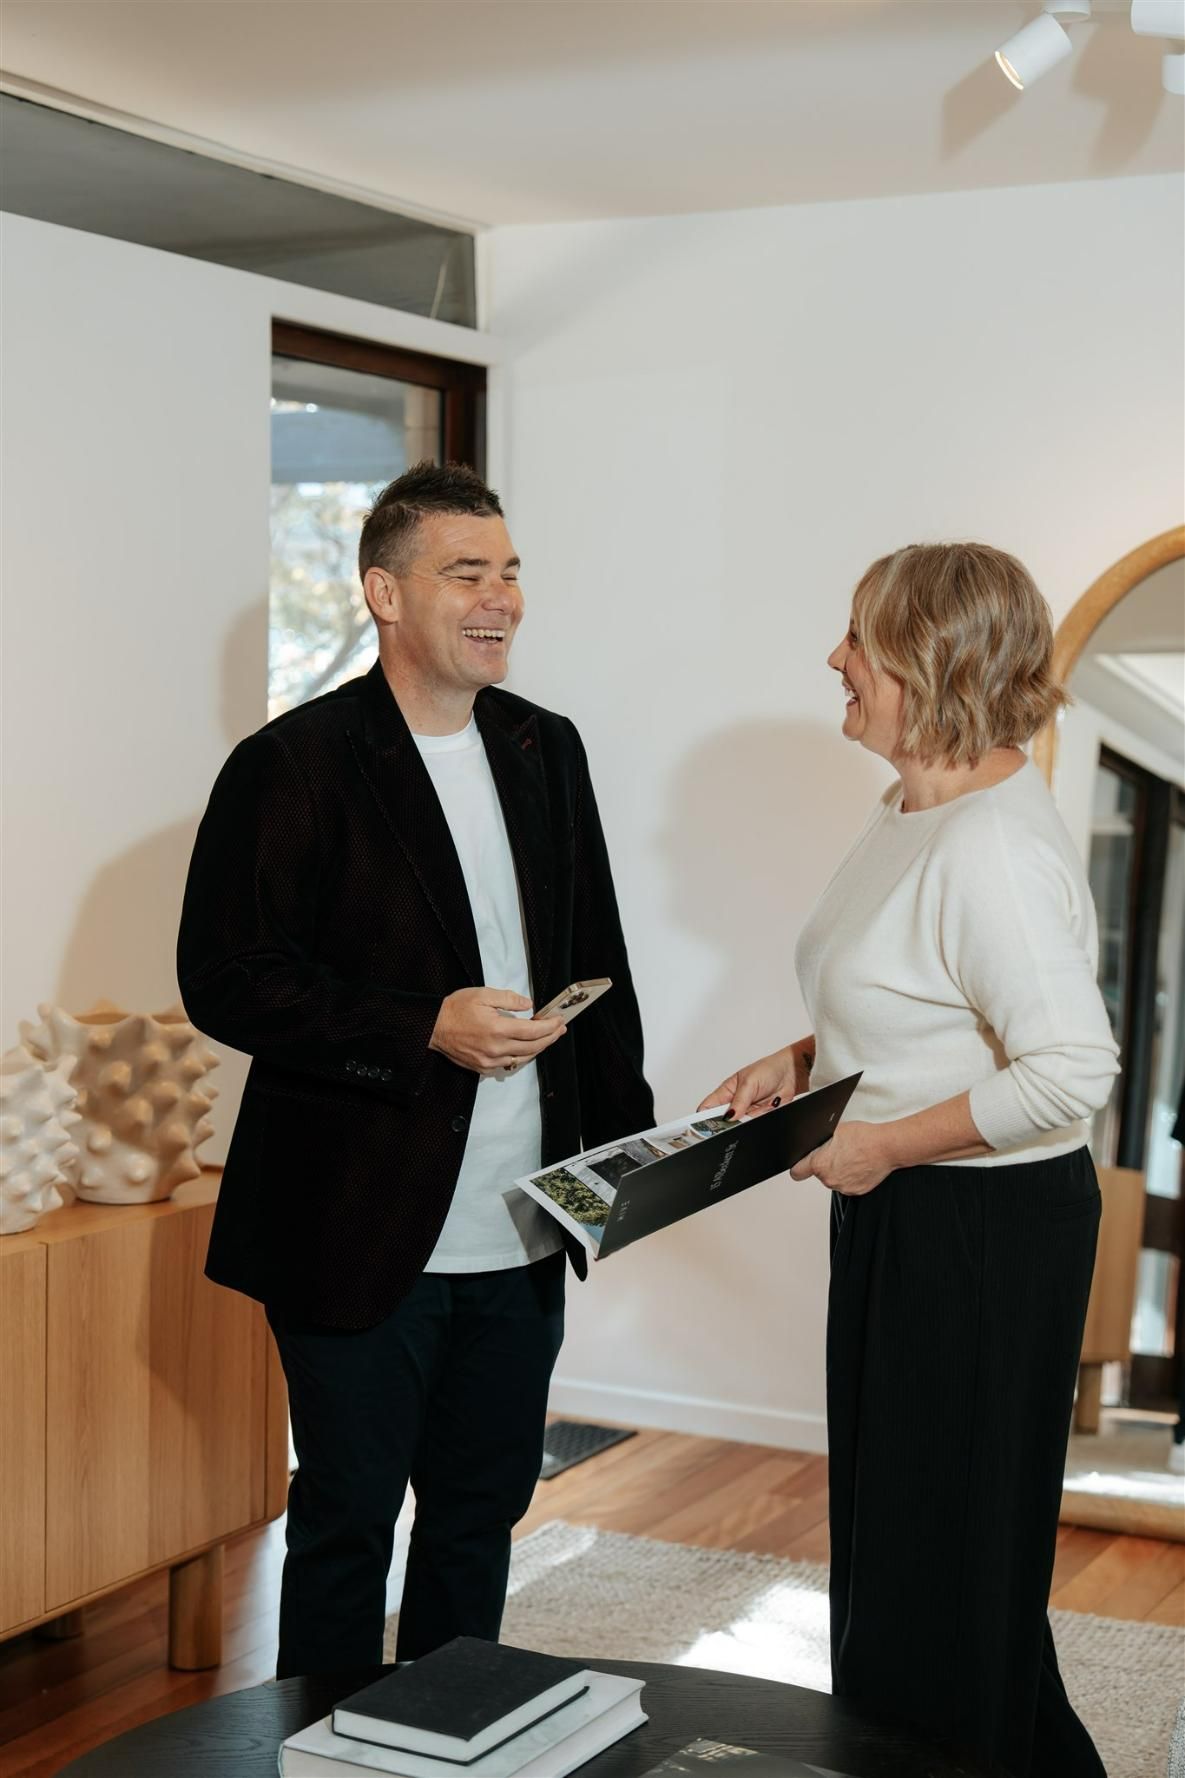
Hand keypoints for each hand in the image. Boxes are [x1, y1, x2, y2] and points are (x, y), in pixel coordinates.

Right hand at [429, 989, 566, 1074]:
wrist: (433, 1027)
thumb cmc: (455, 1009)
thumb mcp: (482, 994)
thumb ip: (508, 999)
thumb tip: (528, 1004)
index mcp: (498, 1029)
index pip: (533, 1031)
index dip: (550, 1026)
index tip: (559, 1020)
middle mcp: (496, 1049)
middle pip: (532, 1047)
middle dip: (550, 1038)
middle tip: (559, 1029)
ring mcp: (489, 1061)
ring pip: (522, 1058)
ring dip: (537, 1049)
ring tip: (546, 1038)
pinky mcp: (482, 1067)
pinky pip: (507, 1065)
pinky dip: (519, 1057)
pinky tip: (524, 1049)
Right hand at [697, 1044, 801, 1119]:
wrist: (792, 1075)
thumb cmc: (768, 1069)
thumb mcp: (749, 1082)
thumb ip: (739, 1101)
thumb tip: (729, 1117)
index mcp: (726, 1091)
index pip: (708, 1108)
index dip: (702, 1119)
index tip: (704, 1127)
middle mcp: (735, 1103)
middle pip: (723, 1122)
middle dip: (727, 1124)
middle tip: (734, 1121)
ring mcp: (748, 1112)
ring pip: (740, 1126)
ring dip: (746, 1122)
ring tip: (755, 1109)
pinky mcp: (760, 1118)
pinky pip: (755, 1126)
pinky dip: (759, 1122)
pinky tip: (764, 1112)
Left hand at [790, 1120, 892, 1195]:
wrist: (887, 1147)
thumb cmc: (864, 1137)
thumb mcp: (834, 1130)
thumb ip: (818, 1142)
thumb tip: (810, 1144)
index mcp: (820, 1165)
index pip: (797, 1172)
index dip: (799, 1165)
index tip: (801, 1163)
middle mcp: (830, 1180)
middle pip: (818, 1174)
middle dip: (824, 1164)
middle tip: (837, 1151)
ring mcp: (843, 1187)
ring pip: (833, 1178)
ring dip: (838, 1170)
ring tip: (851, 1156)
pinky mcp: (856, 1191)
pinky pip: (847, 1183)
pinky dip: (850, 1175)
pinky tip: (859, 1164)